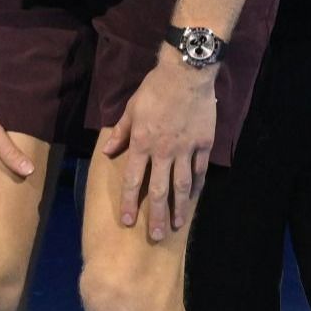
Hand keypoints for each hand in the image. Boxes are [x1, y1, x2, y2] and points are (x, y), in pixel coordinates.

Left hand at [98, 53, 218, 244]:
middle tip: (156, 237)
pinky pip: (200, 170)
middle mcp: (163, 151)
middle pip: (160, 190)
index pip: (134, 180)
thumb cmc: (154, 89)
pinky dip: (197, 185)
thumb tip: (106, 152)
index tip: (128, 221)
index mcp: (142, 143)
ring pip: (182, 185)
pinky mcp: (203, 144)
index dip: (130, 203)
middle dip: (157, 215)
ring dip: (180, 208)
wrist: (186, 74)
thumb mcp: (131, 109)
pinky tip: (194, 198)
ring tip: (178, 225)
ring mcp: (185, 149)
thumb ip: (120, 133)